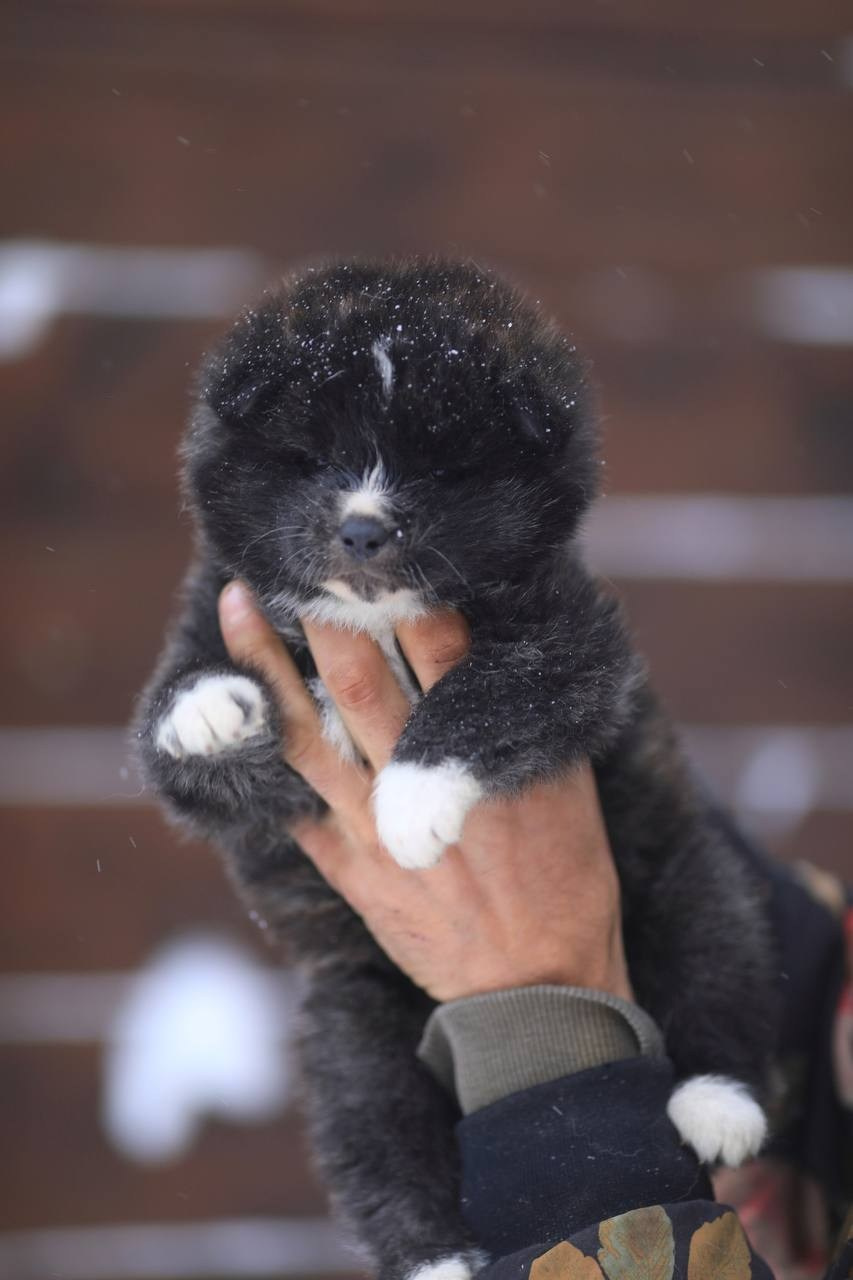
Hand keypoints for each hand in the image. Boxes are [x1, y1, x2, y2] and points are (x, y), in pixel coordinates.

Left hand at [218, 581, 632, 1004]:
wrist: (535, 986)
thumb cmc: (566, 877)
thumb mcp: (565, 784)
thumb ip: (516, 718)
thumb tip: (482, 642)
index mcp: (487, 755)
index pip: (441, 652)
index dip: (404, 595)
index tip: (374, 546)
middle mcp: (424, 785)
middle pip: (362, 684)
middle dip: (325, 614)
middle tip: (295, 554)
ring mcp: (377, 829)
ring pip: (310, 735)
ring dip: (270, 667)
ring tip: (238, 605)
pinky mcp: (351, 868)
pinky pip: (295, 801)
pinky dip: (267, 751)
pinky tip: (236, 707)